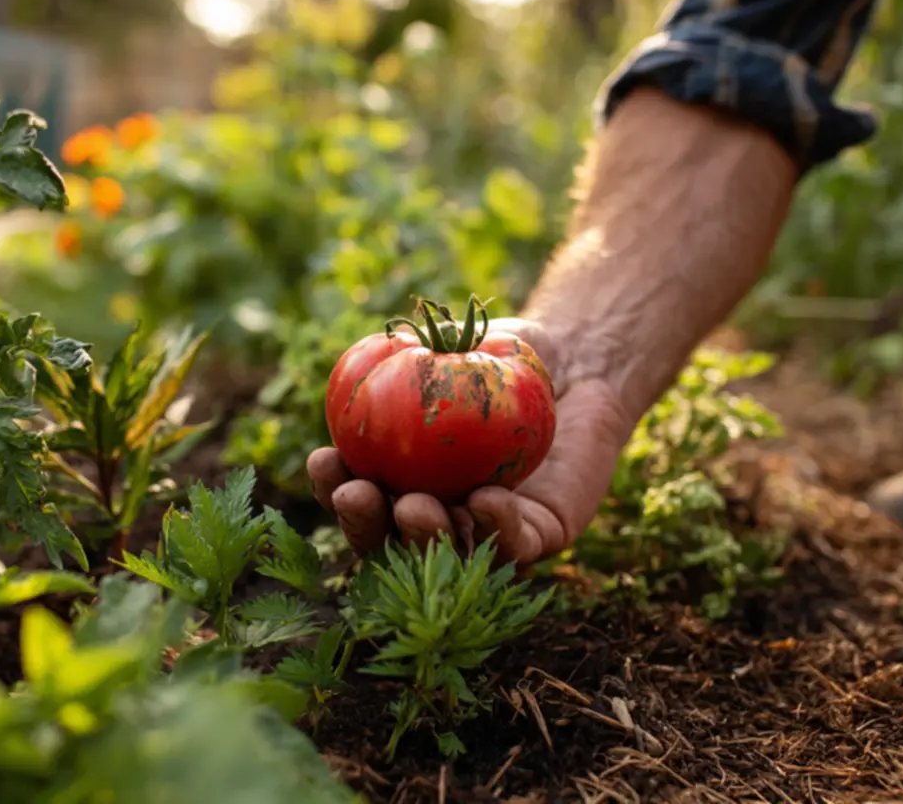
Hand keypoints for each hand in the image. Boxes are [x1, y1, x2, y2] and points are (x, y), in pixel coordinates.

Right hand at [305, 318, 636, 564]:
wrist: (577, 366)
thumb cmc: (501, 353)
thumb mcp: (455, 344)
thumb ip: (418, 351)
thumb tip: (383, 348)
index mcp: (401, 478)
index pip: (357, 494)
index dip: (334, 485)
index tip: (325, 459)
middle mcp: (438, 514)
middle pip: (391, 542)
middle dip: (367, 526)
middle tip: (358, 495)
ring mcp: (486, 532)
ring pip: (450, 558)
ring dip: (425, 538)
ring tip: (414, 507)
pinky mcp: (539, 535)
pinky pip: (515, 545)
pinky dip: (496, 529)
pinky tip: (485, 500)